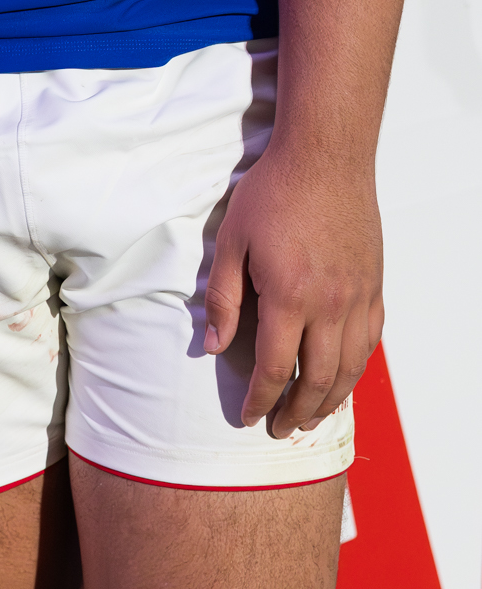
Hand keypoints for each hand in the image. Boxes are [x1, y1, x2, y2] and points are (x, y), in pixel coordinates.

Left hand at [204, 141, 382, 434]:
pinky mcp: (374, 287)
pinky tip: (342, 377)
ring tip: (310, 417)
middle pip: (317, 380)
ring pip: (349, 368)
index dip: (260, 400)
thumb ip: (224, 298)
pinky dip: (356, 369)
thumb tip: (213, 346)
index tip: (248, 417)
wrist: (325, 157)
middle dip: (296, 413)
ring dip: (329, 401)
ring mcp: (358, 298)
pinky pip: (370, 342)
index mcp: (289, 296)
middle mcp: (330, 305)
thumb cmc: (274, 192)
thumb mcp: (232, 240)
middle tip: (279, 430)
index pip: (276, 369)